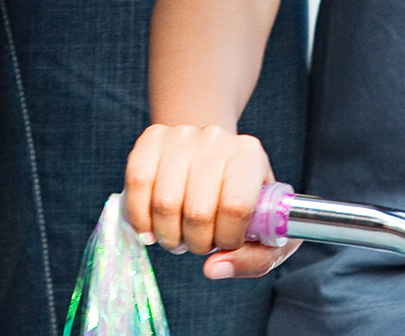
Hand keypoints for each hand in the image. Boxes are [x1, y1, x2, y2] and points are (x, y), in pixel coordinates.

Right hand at [122, 123, 299, 279]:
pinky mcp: (152, 138)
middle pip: (197, 211)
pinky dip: (140, 217)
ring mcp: (182, 136)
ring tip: (178, 235)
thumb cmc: (243, 199)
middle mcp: (217, 139)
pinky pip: (137, 183)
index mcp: (251, 157)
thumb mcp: (266, 230)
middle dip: (196, 243)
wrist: (213, 157)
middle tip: (199, 243)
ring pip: (164, 203)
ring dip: (168, 235)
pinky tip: (150, 229)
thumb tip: (213, 268)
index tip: (227, 242)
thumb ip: (255, 259)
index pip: (235, 207)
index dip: (226, 238)